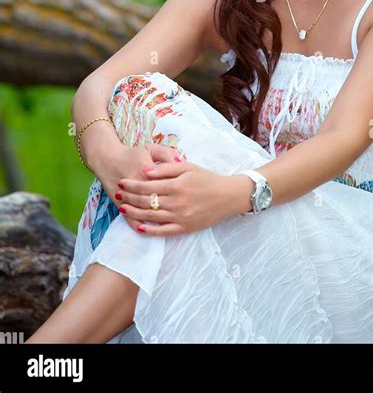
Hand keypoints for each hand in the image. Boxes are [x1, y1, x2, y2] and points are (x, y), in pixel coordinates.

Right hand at [97, 142, 184, 233]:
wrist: (108, 159)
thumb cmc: (132, 154)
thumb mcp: (150, 148)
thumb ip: (166, 154)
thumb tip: (180, 162)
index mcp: (147, 172)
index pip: (166, 184)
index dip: (178, 191)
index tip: (189, 193)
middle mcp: (138, 187)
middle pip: (157, 200)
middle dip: (172, 206)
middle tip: (184, 209)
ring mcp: (128, 198)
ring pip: (145, 213)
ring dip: (158, 219)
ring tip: (172, 221)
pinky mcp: (120, 206)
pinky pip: (131, 220)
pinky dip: (141, 226)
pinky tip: (150, 229)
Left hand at [114, 155, 250, 236]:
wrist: (228, 196)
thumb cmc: (208, 178)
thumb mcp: (188, 167)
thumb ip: (166, 168)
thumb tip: (145, 172)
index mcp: (176, 185)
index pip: (146, 186)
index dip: (131, 184)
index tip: (121, 182)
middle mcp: (176, 202)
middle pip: (145, 201)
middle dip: (128, 197)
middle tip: (116, 194)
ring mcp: (180, 217)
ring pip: (150, 217)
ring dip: (134, 213)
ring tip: (122, 208)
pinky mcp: (184, 228)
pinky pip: (163, 232)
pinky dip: (149, 230)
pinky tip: (139, 227)